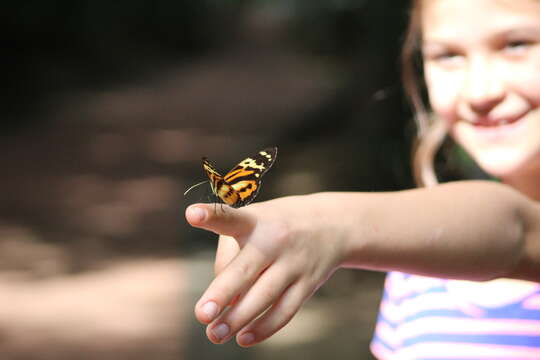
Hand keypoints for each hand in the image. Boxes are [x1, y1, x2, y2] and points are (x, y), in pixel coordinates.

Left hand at [185, 194, 345, 346]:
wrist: (333, 224)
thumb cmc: (275, 226)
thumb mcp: (252, 223)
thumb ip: (230, 257)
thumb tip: (224, 302)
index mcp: (254, 221)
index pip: (230, 218)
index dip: (211, 215)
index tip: (192, 214)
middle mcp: (273, 240)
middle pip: (246, 270)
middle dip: (223, 293)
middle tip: (202, 315)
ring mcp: (294, 263)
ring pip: (264, 297)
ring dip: (238, 319)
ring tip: (215, 335)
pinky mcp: (308, 283)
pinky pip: (285, 311)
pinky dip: (264, 327)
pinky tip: (244, 338)